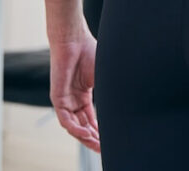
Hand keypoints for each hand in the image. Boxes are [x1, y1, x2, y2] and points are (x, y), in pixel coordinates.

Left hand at [49, 28, 100, 152]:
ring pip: (74, 126)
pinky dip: (75, 128)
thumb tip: (130, 102)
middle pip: (83, 125)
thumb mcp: (104, 76)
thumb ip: (112, 90)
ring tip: (97, 144)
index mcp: (83, 94)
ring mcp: (65, 99)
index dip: (100, 130)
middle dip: (93, 138)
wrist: (74, 39)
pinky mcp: (57, 98)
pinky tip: (86, 133)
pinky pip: (65, 119)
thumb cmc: (89, 50)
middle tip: (104, 149)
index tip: (109, 141)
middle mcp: (73, 99)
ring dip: (85, 137)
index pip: (91, 118)